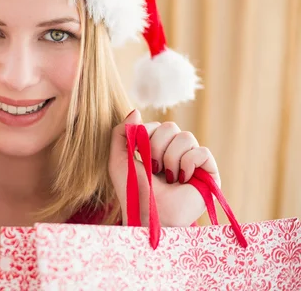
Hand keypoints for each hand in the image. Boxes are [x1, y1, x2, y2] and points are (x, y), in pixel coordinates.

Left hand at [108, 109, 220, 226]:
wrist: (150, 216)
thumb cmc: (133, 192)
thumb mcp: (118, 161)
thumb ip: (120, 134)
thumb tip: (135, 111)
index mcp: (156, 148)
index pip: (155, 125)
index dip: (146, 136)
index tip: (140, 156)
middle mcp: (175, 152)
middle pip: (170, 126)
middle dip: (157, 147)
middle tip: (153, 169)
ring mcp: (192, 161)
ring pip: (186, 137)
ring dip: (171, 158)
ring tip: (167, 177)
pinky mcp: (209, 172)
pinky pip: (202, 152)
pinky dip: (189, 164)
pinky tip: (183, 180)